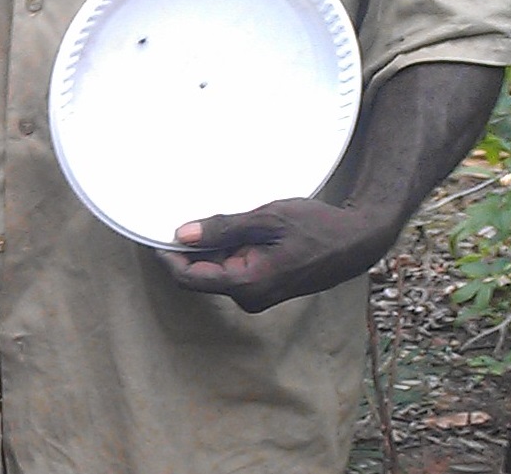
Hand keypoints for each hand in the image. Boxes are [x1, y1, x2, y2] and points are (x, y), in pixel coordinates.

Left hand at [157, 197, 388, 312]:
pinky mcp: (263, 285)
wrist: (356, 241)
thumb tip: (183, 234)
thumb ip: (224, 227)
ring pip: (215, 270)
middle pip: (199, 274)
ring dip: (207, 247)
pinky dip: (224, 249)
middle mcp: (250, 296)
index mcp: (248, 283)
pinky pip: (231, 268)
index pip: (189, 278)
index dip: (166, 256)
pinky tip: (230, 227)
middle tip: (177, 215)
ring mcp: (257, 293)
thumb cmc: (316, 227)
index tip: (153, 232)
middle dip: (186, 249)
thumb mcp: (267, 219)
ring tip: (212, 217)